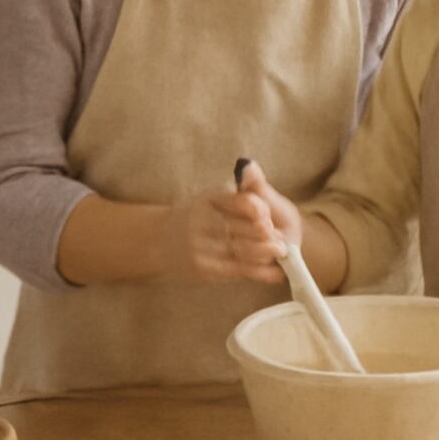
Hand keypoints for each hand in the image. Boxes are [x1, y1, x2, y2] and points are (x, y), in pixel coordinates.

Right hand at [153, 185, 285, 285]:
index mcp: (208, 198)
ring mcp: (199, 244)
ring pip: (242, 250)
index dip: (260, 210)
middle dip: (266, 234)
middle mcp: (201, 219)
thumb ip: (237, 189)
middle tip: (281, 240)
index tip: (268, 217)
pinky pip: (236, 269)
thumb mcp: (213, 197)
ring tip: (279, 253)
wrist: (158, 240)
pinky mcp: (201, 266)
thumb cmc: (195, 217)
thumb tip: (251, 166)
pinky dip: (259, 271)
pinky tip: (273, 272)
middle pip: (245, 228)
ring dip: (265, 253)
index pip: (242, 201)